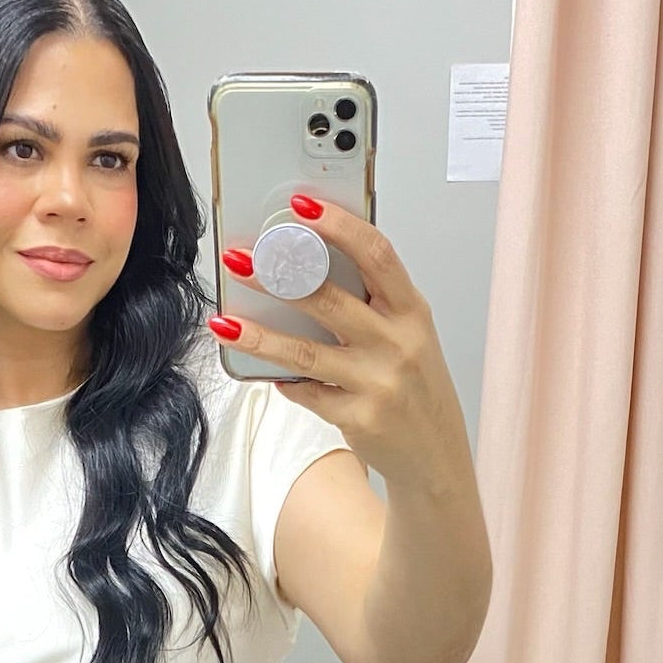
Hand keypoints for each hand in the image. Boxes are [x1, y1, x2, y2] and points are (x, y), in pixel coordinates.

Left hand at [210, 195, 470, 489]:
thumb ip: (372, 305)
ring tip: (226, 322)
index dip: (338, 225)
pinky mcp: (358, 418)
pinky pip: (307, 392)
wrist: (436, 456)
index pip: (376, 254)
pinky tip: (268, 373)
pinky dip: (285, 382)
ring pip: (306, 352)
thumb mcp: (410, 336)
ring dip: (260, 335)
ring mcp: (378, 383)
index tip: (302, 207)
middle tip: (241, 260)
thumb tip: (309, 268)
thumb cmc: (417, 388)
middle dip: (279, 276)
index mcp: (412, 312)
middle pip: (330, 299)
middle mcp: (398, 343)